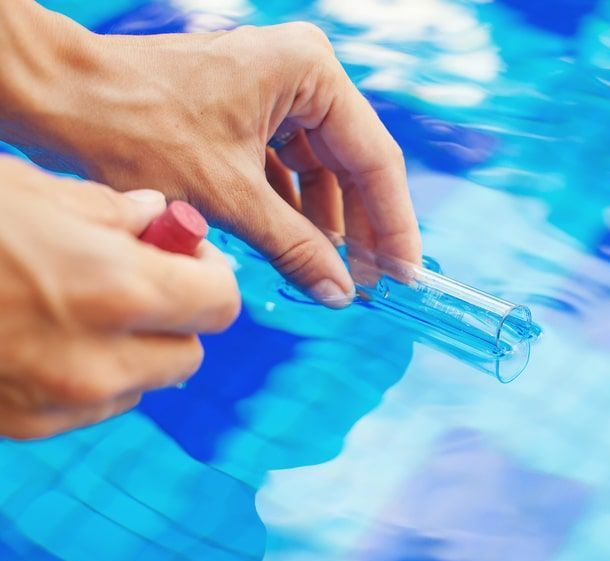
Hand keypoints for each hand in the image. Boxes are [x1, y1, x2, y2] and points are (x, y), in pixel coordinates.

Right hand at [0, 158, 239, 440]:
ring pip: (142, 384)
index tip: (186, 254)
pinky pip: (91, 406)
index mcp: (115, 289)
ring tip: (81, 305)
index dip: (209, 273)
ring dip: (134, 349)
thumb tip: (158, 216)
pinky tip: (44, 336)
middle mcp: (97, 359)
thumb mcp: (29, 190)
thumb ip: (111, 209)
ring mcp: (57, 403)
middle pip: (188, 353)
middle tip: (141, 278)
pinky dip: (89, 376)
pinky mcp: (22, 426)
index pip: (220, 303)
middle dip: (175, 315)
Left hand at [5, 13, 420, 306]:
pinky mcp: (246, 110)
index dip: (393, 224)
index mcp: (310, 73)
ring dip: (324, 224)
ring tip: (334, 275)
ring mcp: (273, 90)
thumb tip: (342, 292)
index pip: (373, 160)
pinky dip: (291, 210)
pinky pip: (287, 167)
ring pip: (319, 170)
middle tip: (373, 283)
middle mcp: (300, 73)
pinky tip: (298, 250)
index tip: (405, 273)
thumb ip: (296, 248)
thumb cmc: (135, 125)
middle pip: (351, 164)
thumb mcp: (229, 198)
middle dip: (360, 228)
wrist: (59, 99)